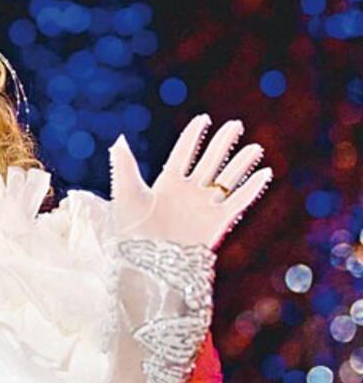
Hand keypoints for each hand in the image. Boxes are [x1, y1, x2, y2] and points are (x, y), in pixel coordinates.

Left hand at [108, 113, 272, 249]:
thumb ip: (124, 166)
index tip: (204, 118)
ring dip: (241, 163)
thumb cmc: (130, 231)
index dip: (193, 136)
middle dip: (223, 143)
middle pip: (210, 161)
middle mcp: (187, 193)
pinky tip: (265, 173)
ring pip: (227, 179)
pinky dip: (252, 188)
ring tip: (256, 147)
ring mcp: (203, 207)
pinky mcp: (217, 222)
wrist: (147, 263)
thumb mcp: (125, 194)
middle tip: (236, 124)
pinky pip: (238, 202)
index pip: (183, 153)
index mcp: (165, 183)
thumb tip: (118, 139)